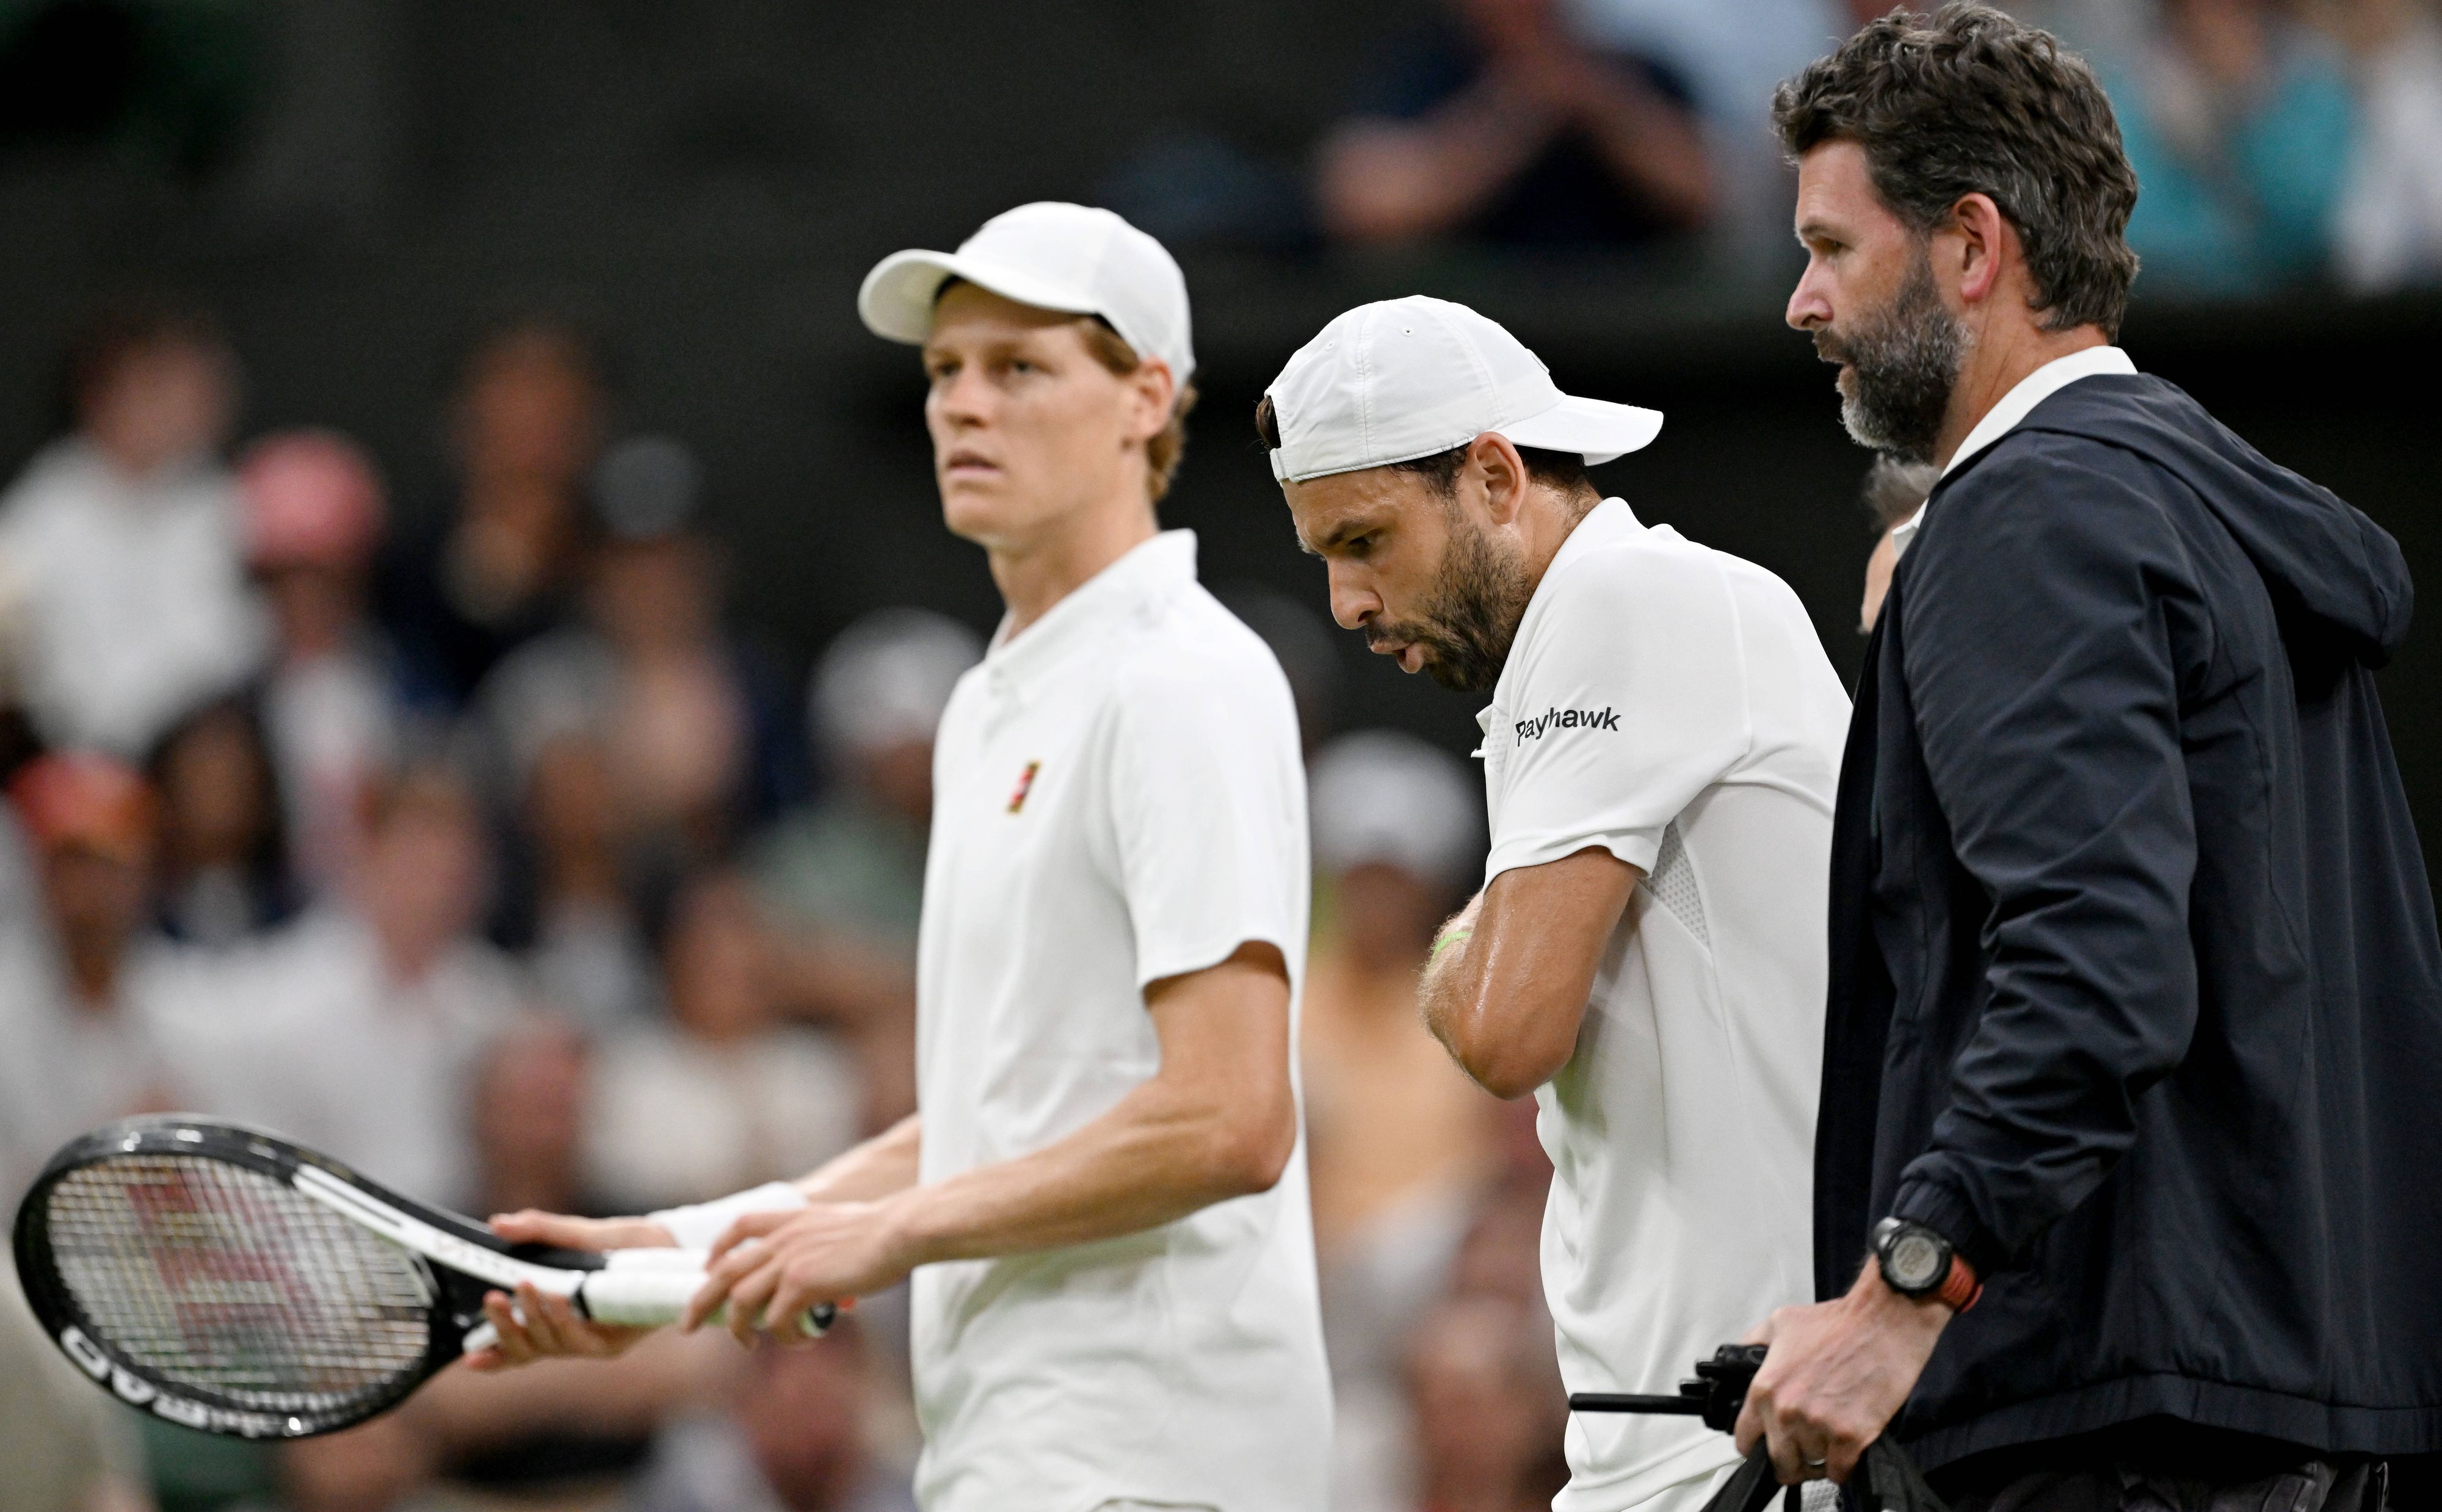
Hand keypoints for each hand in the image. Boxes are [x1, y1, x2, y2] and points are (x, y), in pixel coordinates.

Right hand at [460, 1210, 673, 1371]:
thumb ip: (540, 1231)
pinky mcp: (613, 1343)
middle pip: (525, 1349)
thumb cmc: (627, 1245)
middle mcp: (569, 1336)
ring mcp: (590, 1342)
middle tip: (492, 1299)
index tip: (467, 1357)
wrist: (674, 1246)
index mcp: (554, 1317)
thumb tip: (497, 1223)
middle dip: (504, 1328)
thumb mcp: (580, 1233)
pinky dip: (563, 1320)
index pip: (517, 1344)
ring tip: (523, 1287)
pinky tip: (558, 1298)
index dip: (493, 1355)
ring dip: (531, 1318)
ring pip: (548, 1345)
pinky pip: (579, 1340)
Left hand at [683, 1200, 913, 1345]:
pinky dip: (784, 1336)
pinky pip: (777, 1319)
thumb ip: (826, 1250)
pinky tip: (801, 1341)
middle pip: (724, 1271)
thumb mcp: (843, 1228)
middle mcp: (783, 1238)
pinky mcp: (802, 1284)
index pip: (741, 1225)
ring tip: (748, 1344)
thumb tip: (833, 1290)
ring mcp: (788, 1261)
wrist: (901, 1231)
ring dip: (739, 1328)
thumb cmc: (885, 1232)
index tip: (708, 1267)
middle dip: (700, 1301)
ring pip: (741, 1301)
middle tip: (688, 1325)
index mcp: (792, 1219)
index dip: (718, 1248)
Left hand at [1732, 1264, 1952, 1483]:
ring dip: (1818, 1456)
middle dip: (1789, 1458)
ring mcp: (1819, 1427)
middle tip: (1801, 1450)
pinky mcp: (1850, 1437)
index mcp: (1766, 1388)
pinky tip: (1845, 1448)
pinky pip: (1839, 1471)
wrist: (1882, 1323)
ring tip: (1828, 1436)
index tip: (1764, 1445)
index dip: (1755, 1445)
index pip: (1745, 1439)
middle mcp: (1787, 1412)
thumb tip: (1737, 1360)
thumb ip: (1753, 1344)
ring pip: (1810, 1465)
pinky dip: (1842, 1465)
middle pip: (1779, 1461)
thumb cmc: (1837, 1322)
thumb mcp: (1780, 1323)